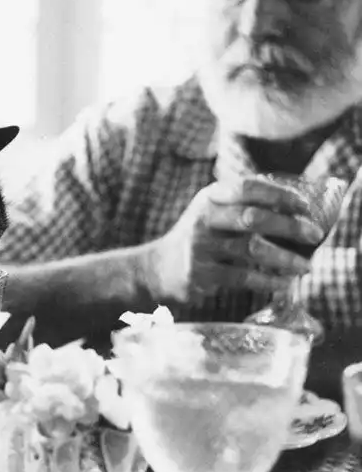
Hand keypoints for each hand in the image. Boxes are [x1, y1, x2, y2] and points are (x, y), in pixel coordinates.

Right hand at [148, 177, 323, 302]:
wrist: (157, 268)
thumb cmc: (198, 237)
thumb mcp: (212, 212)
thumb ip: (243, 204)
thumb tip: (297, 208)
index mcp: (210, 198)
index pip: (248, 188)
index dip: (279, 195)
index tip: (305, 205)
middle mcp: (203, 219)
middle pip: (251, 218)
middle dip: (288, 226)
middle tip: (314, 235)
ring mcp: (200, 247)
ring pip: (250, 250)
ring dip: (284, 259)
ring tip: (305, 267)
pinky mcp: (200, 274)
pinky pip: (242, 277)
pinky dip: (268, 281)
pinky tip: (283, 283)